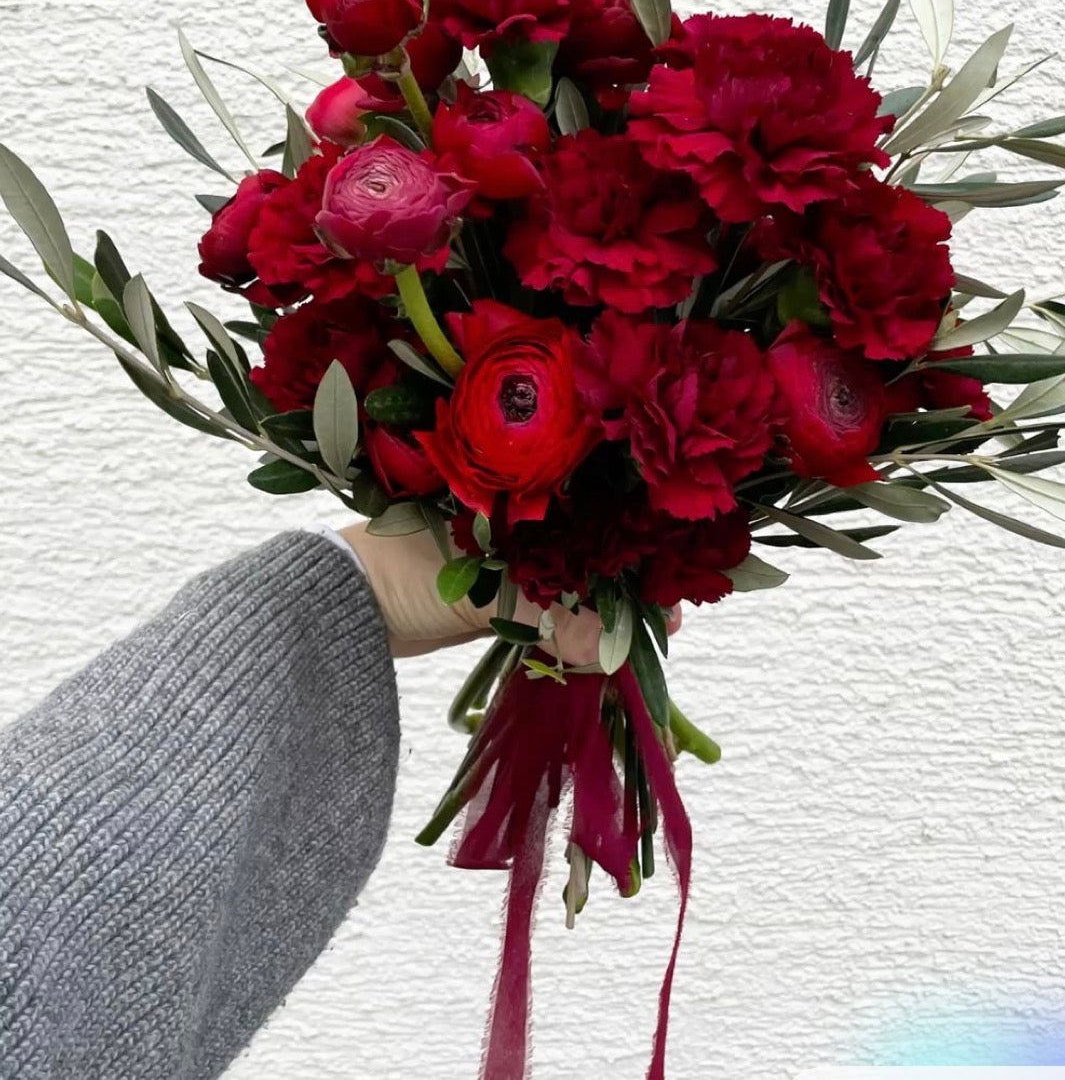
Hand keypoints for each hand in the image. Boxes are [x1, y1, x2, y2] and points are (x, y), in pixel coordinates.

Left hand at [337, 522, 680, 660]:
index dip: (635, 535)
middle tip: (662, 617)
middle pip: (593, 537)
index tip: (668, 577)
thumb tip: (614, 650)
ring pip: (575, 573)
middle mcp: (520, 502)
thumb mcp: (484, 588)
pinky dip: (573, 624)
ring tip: (635, 639)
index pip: (599, 497)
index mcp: (517, 476)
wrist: (335, 611)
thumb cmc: (399, 569)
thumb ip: (553, 613)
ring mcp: (508, 545)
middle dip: (626, 578)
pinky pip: (551, 602)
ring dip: (603, 606)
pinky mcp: (497, 586)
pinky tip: (598, 646)